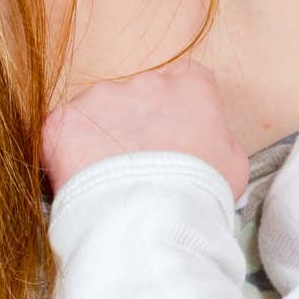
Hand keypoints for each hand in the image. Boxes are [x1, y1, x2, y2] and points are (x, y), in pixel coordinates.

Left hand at [42, 60, 249, 199]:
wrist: (149, 219)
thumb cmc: (198, 195)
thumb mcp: (234, 164)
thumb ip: (218, 137)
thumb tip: (206, 138)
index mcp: (192, 88)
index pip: (187, 79)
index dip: (179, 107)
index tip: (174, 131)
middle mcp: (146, 82)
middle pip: (140, 94)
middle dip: (138, 122)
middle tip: (140, 162)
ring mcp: (101, 97)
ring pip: (100, 109)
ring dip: (103, 134)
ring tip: (110, 176)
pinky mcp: (64, 119)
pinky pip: (65, 129)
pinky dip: (70, 150)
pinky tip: (84, 178)